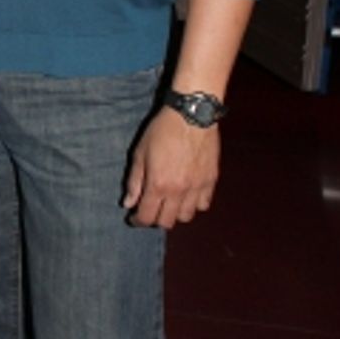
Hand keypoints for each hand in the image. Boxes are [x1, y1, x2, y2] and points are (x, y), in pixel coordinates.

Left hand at [123, 107, 219, 228]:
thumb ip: (134, 181)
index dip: (137, 221)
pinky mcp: (211, 180)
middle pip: (167, 222)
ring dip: (176, 213)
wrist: (192, 116)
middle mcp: (179, 191)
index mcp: (158, 185)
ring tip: (170, 202)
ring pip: (186, 216)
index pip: (147, 217)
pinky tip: (187, 195)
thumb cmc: (162, 131)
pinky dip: (194, 204)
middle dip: (156, 219)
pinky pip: (204, 204)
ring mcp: (197, 187)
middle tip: (151, 208)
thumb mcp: (140, 153)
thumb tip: (128, 203)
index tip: (134, 217)